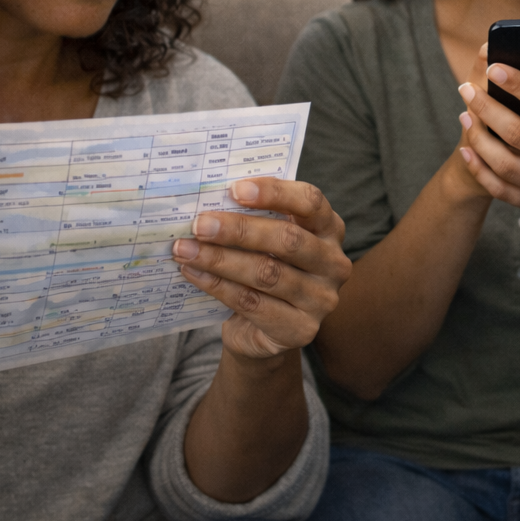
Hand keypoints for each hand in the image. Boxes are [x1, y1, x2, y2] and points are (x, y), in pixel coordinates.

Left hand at [174, 178, 351, 359]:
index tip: (234, 190)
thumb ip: (254, 218)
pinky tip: (193, 273)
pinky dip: (217, 286)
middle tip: (200, 225)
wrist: (263, 330)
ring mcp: (321, 300)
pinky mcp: (301, 330)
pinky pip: (252, 303)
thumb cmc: (265, 269)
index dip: (275, 193)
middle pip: (288, 240)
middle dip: (238, 230)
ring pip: (266, 273)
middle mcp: (334, 263)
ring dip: (220, 260)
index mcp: (330, 229)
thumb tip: (209, 197)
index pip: (311, 202)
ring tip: (185, 249)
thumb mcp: (268, 240)